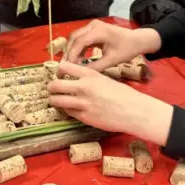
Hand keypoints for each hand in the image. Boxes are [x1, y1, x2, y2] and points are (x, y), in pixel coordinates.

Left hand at [48, 62, 172, 145]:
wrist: (134, 111)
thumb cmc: (123, 94)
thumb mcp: (104, 79)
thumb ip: (88, 78)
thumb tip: (73, 78)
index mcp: (90, 74)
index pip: (64, 66)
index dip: (58, 71)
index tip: (59, 74)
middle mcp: (84, 87)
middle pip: (55, 85)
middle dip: (51, 87)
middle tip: (53, 89)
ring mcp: (83, 103)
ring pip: (57, 100)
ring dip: (54, 100)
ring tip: (55, 100)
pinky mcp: (84, 117)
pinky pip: (67, 112)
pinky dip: (65, 110)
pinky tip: (69, 108)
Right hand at [65, 20, 160, 70]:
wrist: (137, 40)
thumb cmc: (126, 49)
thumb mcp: (112, 60)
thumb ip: (95, 66)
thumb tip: (80, 72)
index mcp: (99, 31)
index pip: (80, 42)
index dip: (72, 54)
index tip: (67, 66)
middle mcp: (93, 25)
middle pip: (74, 37)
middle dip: (69, 51)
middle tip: (65, 65)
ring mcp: (92, 25)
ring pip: (76, 36)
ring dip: (72, 49)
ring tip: (70, 63)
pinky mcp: (93, 28)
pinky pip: (81, 37)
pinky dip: (78, 47)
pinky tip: (78, 58)